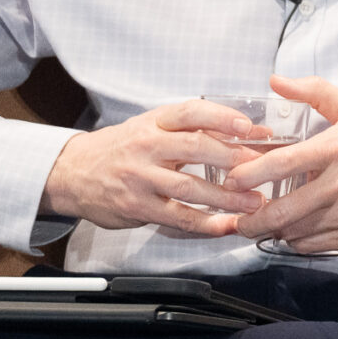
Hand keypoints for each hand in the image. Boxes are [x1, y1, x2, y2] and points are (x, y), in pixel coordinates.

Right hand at [41, 98, 276, 236]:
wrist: (72, 172)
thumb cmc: (124, 147)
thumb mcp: (155, 128)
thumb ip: (198, 129)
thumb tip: (254, 132)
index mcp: (155, 122)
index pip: (191, 113)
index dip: (222, 118)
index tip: (250, 128)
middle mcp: (146, 147)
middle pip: (195, 148)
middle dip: (233, 159)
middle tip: (264, 168)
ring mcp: (139, 178)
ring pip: (189, 187)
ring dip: (227, 197)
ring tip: (255, 202)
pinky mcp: (136, 206)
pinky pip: (176, 216)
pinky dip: (205, 223)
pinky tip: (226, 225)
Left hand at [228, 76, 337, 254]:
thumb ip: (316, 92)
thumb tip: (277, 81)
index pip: (280, 164)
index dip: (248, 175)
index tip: (233, 179)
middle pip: (280, 211)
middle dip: (249, 218)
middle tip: (238, 216)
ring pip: (293, 232)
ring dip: (273, 229)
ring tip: (266, 221)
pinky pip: (313, 245)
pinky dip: (297, 240)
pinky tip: (297, 229)